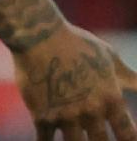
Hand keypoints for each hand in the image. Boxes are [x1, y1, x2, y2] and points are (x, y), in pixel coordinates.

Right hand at [13, 23, 136, 139]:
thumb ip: (129, 78)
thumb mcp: (109, 58)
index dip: (130, 140)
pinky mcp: (42, 115)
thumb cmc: (77, 43)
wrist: (38, 36)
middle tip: (99, 140)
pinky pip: (45, 139)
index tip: (126, 140)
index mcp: (110, 99)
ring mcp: (66, 116)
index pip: (128, 133)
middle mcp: (91, 112)